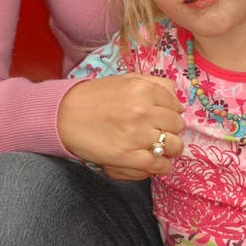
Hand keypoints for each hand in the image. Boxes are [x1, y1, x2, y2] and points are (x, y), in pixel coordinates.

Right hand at [57, 74, 183, 177]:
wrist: (66, 115)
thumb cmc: (96, 97)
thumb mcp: (127, 80)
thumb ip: (155, 85)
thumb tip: (178, 101)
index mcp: (143, 89)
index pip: (176, 105)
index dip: (172, 113)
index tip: (165, 118)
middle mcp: (143, 111)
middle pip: (177, 126)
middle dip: (172, 130)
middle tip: (160, 132)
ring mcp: (136, 135)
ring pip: (174, 146)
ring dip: (170, 148)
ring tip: (160, 148)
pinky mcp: (127, 157)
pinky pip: (159, 165)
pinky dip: (163, 166)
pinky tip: (157, 162)